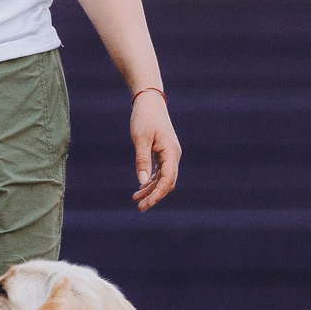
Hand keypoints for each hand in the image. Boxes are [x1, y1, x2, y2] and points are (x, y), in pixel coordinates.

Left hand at [130, 89, 180, 210]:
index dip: (157, 194)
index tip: (145, 204)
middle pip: (167, 182)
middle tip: (139, 208)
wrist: (149, 102)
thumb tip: (142, 182)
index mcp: (171, 152)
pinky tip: (141, 188)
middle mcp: (174, 155)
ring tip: (136, 200)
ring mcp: (170, 154)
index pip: (167, 179)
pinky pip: (160, 172)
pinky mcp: (164, 152)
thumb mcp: (140, 139)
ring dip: (151, 190)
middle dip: (154, 196)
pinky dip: (151, 181)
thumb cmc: (144, 118)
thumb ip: (142, 160)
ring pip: (163, 178)